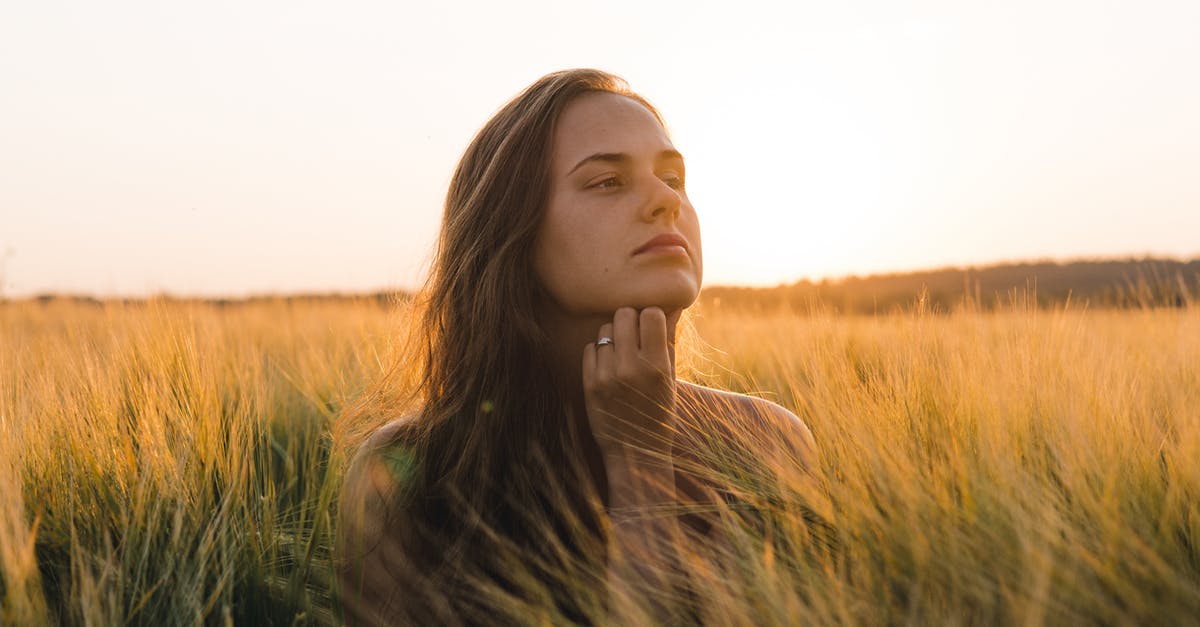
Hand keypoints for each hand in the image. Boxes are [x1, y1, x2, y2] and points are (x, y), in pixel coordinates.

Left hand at [581, 307, 679, 461]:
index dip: (651, 317)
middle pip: (624, 314)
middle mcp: (631, 368)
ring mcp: (607, 376)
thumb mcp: (671, 380)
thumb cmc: (659, 413)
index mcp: (657, 366)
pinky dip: (599, 353)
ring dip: (614, 336)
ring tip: (622, 354)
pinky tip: (609, 367)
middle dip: (631, 321)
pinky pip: (589, 348)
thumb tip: (674, 306)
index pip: (650, 314)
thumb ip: (669, 341)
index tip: (652, 327)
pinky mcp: (589, 384)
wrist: (635, 453)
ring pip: (605, 330)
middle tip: (635, 336)